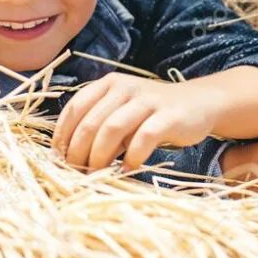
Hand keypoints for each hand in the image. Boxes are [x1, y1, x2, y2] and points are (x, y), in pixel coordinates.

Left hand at [50, 72, 217, 173]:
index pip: (75, 107)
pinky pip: (143, 138)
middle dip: (79, 151)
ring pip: (112, 128)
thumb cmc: (153, 114)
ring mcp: (147, 100)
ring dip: (100, 155)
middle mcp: (125, 88)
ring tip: (97, 174)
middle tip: (76, 172)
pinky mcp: (168, 116)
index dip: (62, 134)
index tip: (59, 158)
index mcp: (108, 84)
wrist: (199, 103)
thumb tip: (69, 156)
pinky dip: (131, 158)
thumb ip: (99, 126)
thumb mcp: (122, 112)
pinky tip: (127, 170)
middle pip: (91, 121)